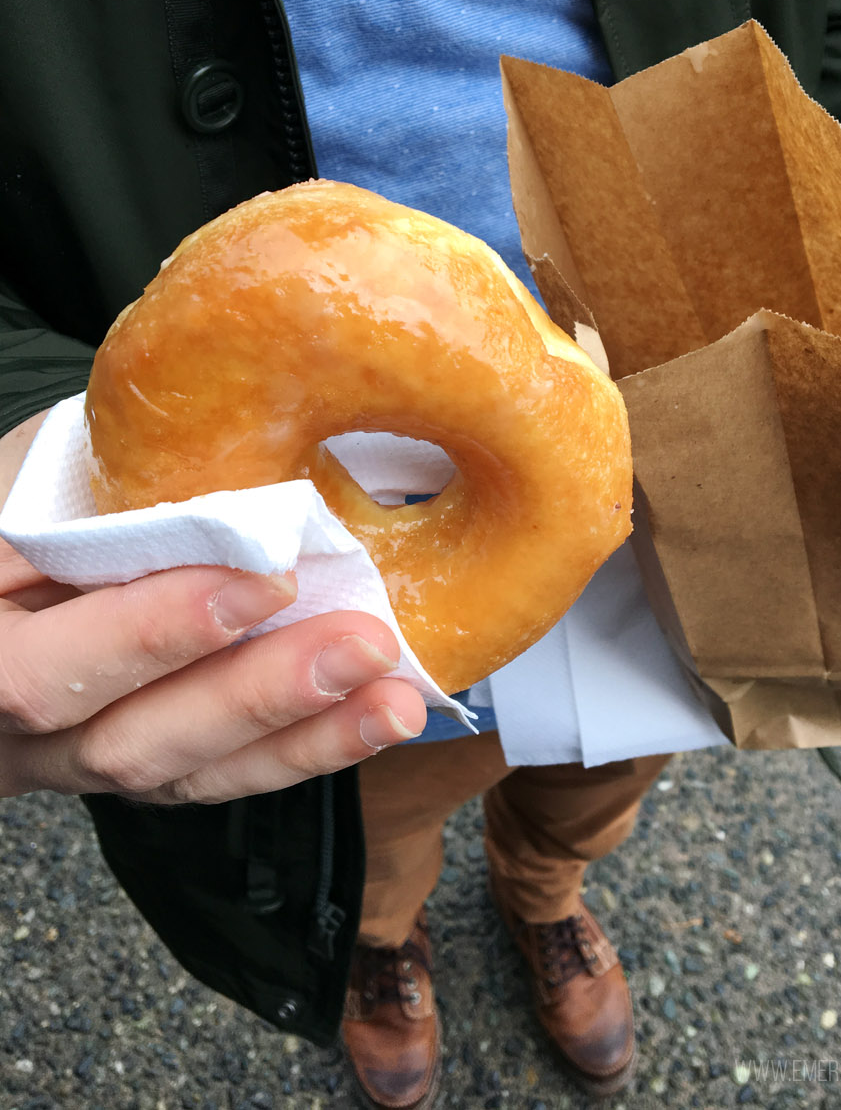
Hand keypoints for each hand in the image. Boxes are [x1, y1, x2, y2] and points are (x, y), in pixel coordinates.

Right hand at [0, 414, 426, 804]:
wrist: (22, 547)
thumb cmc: (34, 490)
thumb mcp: (42, 475)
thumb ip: (109, 499)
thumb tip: (251, 487)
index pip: (41, 671)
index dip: (152, 634)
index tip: (266, 581)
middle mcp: (18, 729)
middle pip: (127, 742)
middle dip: (254, 697)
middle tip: (362, 644)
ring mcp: (82, 758)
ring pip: (187, 775)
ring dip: (302, 737)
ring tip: (393, 699)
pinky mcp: (150, 762)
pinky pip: (224, 776)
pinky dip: (304, 747)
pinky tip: (376, 715)